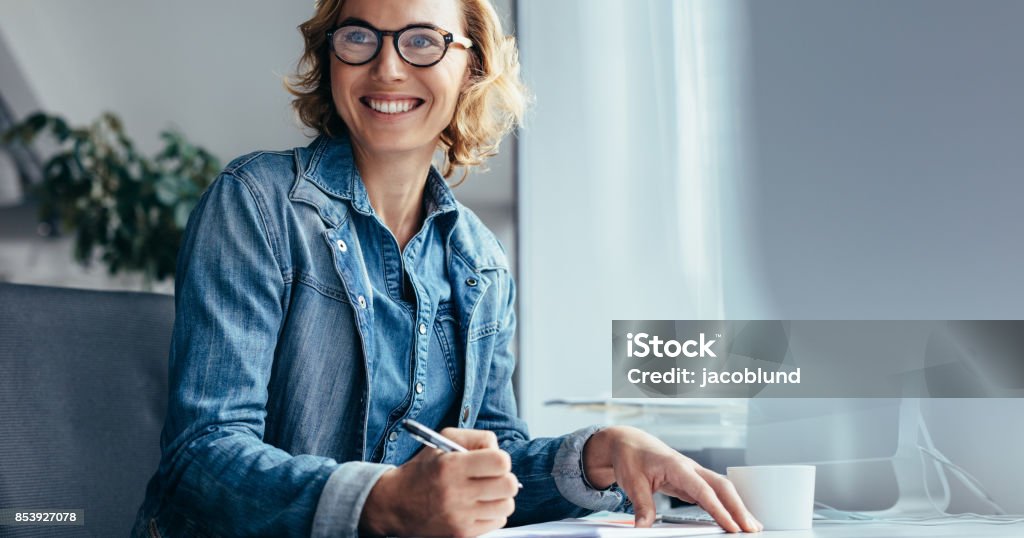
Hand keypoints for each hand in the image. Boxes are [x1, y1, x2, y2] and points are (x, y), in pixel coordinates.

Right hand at [360, 428, 518, 536]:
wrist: (395, 503)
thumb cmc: (423, 469)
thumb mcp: (443, 441)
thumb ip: (476, 438)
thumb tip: (499, 451)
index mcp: (452, 466)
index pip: (501, 462)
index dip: (500, 459)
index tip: (491, 461)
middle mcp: (457, 493)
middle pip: (509, 486)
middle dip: (504, 478)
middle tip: (492, 477)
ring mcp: (460, 516)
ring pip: (507, 506)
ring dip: (500, 497)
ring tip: (485, 492)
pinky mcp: (462, 533)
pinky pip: (497, 522)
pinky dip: (492, 513)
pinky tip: (477, 506)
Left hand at [583, 425, 762, 532]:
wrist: (628, 442)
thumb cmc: (631, 457)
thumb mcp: (632, 482)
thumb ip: (642, 505)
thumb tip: (644, 528)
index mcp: (677, 465)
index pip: (703, 490)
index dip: (719, 509)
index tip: (732, 526)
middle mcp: (690, 468)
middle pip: (722, 487)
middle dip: (739, 508)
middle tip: (752, 529)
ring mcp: (693, 474)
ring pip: (721, 489)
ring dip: (737, 506)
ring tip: (751, 526)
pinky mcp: (691, 481)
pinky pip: (713, 493)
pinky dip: (725, 506)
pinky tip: (732, 519)